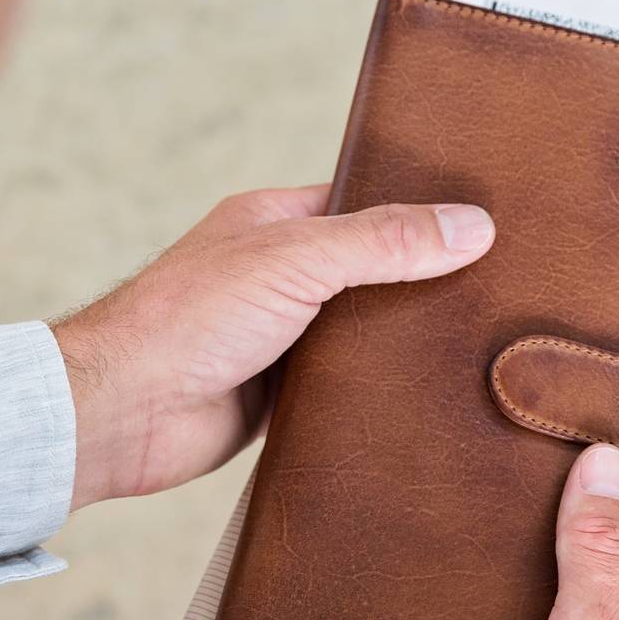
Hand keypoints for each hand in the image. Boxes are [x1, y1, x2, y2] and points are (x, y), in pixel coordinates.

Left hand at [52, 184, 494, 509]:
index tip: (480, 223)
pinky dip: (380, 385)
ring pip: (364, 330)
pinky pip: (349, 383)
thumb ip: (382, 243)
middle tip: (494, 286)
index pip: (364, 205)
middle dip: (422, 280)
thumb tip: (471, 227)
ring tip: (477, 339)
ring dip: (403, 338)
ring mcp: (285, 336)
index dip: (419, 212)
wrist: (125, 414)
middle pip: (372, 270)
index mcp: (277, 224)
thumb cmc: (186, 320)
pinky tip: (427, 389)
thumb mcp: (295, 261)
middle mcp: (282, 276)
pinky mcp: (287, 392)